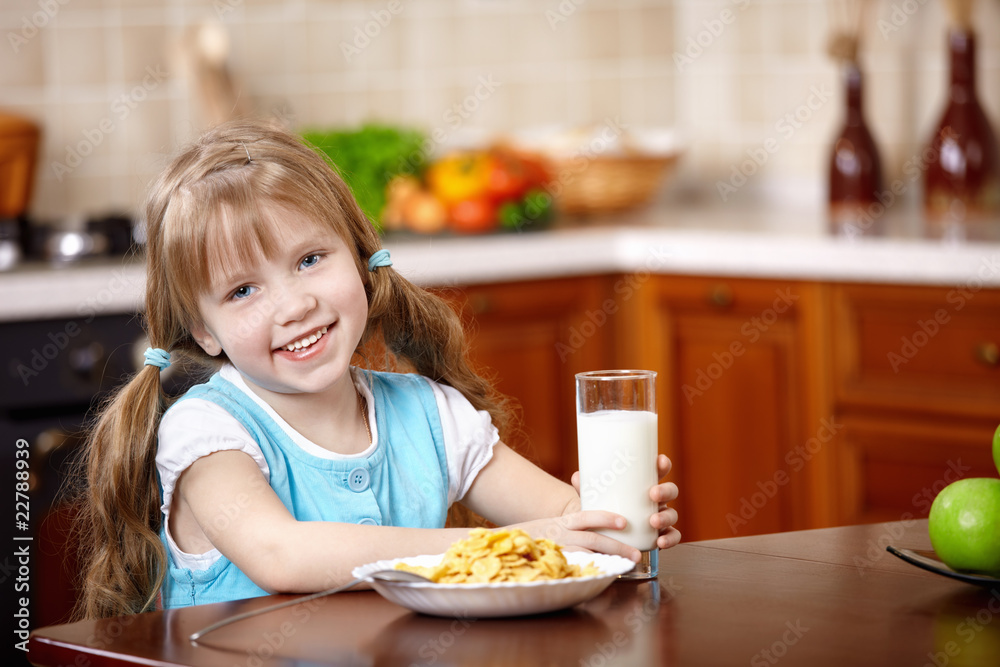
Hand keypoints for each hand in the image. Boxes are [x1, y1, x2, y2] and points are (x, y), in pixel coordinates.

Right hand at [512, 511, 643, 562]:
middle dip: (617, 545)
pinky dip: (588, 572)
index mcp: (562, 522)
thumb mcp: (550, 525)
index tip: (624, 522)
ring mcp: (555, 548)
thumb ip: (572, 526)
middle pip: (592, 538)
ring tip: (627, 565)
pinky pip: (572, 568)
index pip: (586, 516)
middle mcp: (559, 533)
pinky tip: (602, 578)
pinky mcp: (550, 563)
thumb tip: (596, 527)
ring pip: (586, 553)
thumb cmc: (530, 537)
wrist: (501, 545)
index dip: (606, 518)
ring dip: (608, 559)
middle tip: (636, 553)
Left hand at [570, 453, 680, 551]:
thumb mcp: (594, 497)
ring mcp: (659, 518)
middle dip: (665, 490)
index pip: (658, 471)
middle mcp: (655, 501)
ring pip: (672, 514)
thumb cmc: (601, 509)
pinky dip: (670, 539)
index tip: (660, 461)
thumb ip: (587, 488)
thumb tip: (577, 476)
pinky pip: (672, 536)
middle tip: (653, 494)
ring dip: (666, 516)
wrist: (600, 536)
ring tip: (653, 521)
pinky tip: (660, 541)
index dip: (663, 464)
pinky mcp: (659, 535)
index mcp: (643, 485)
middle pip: (670, 491)